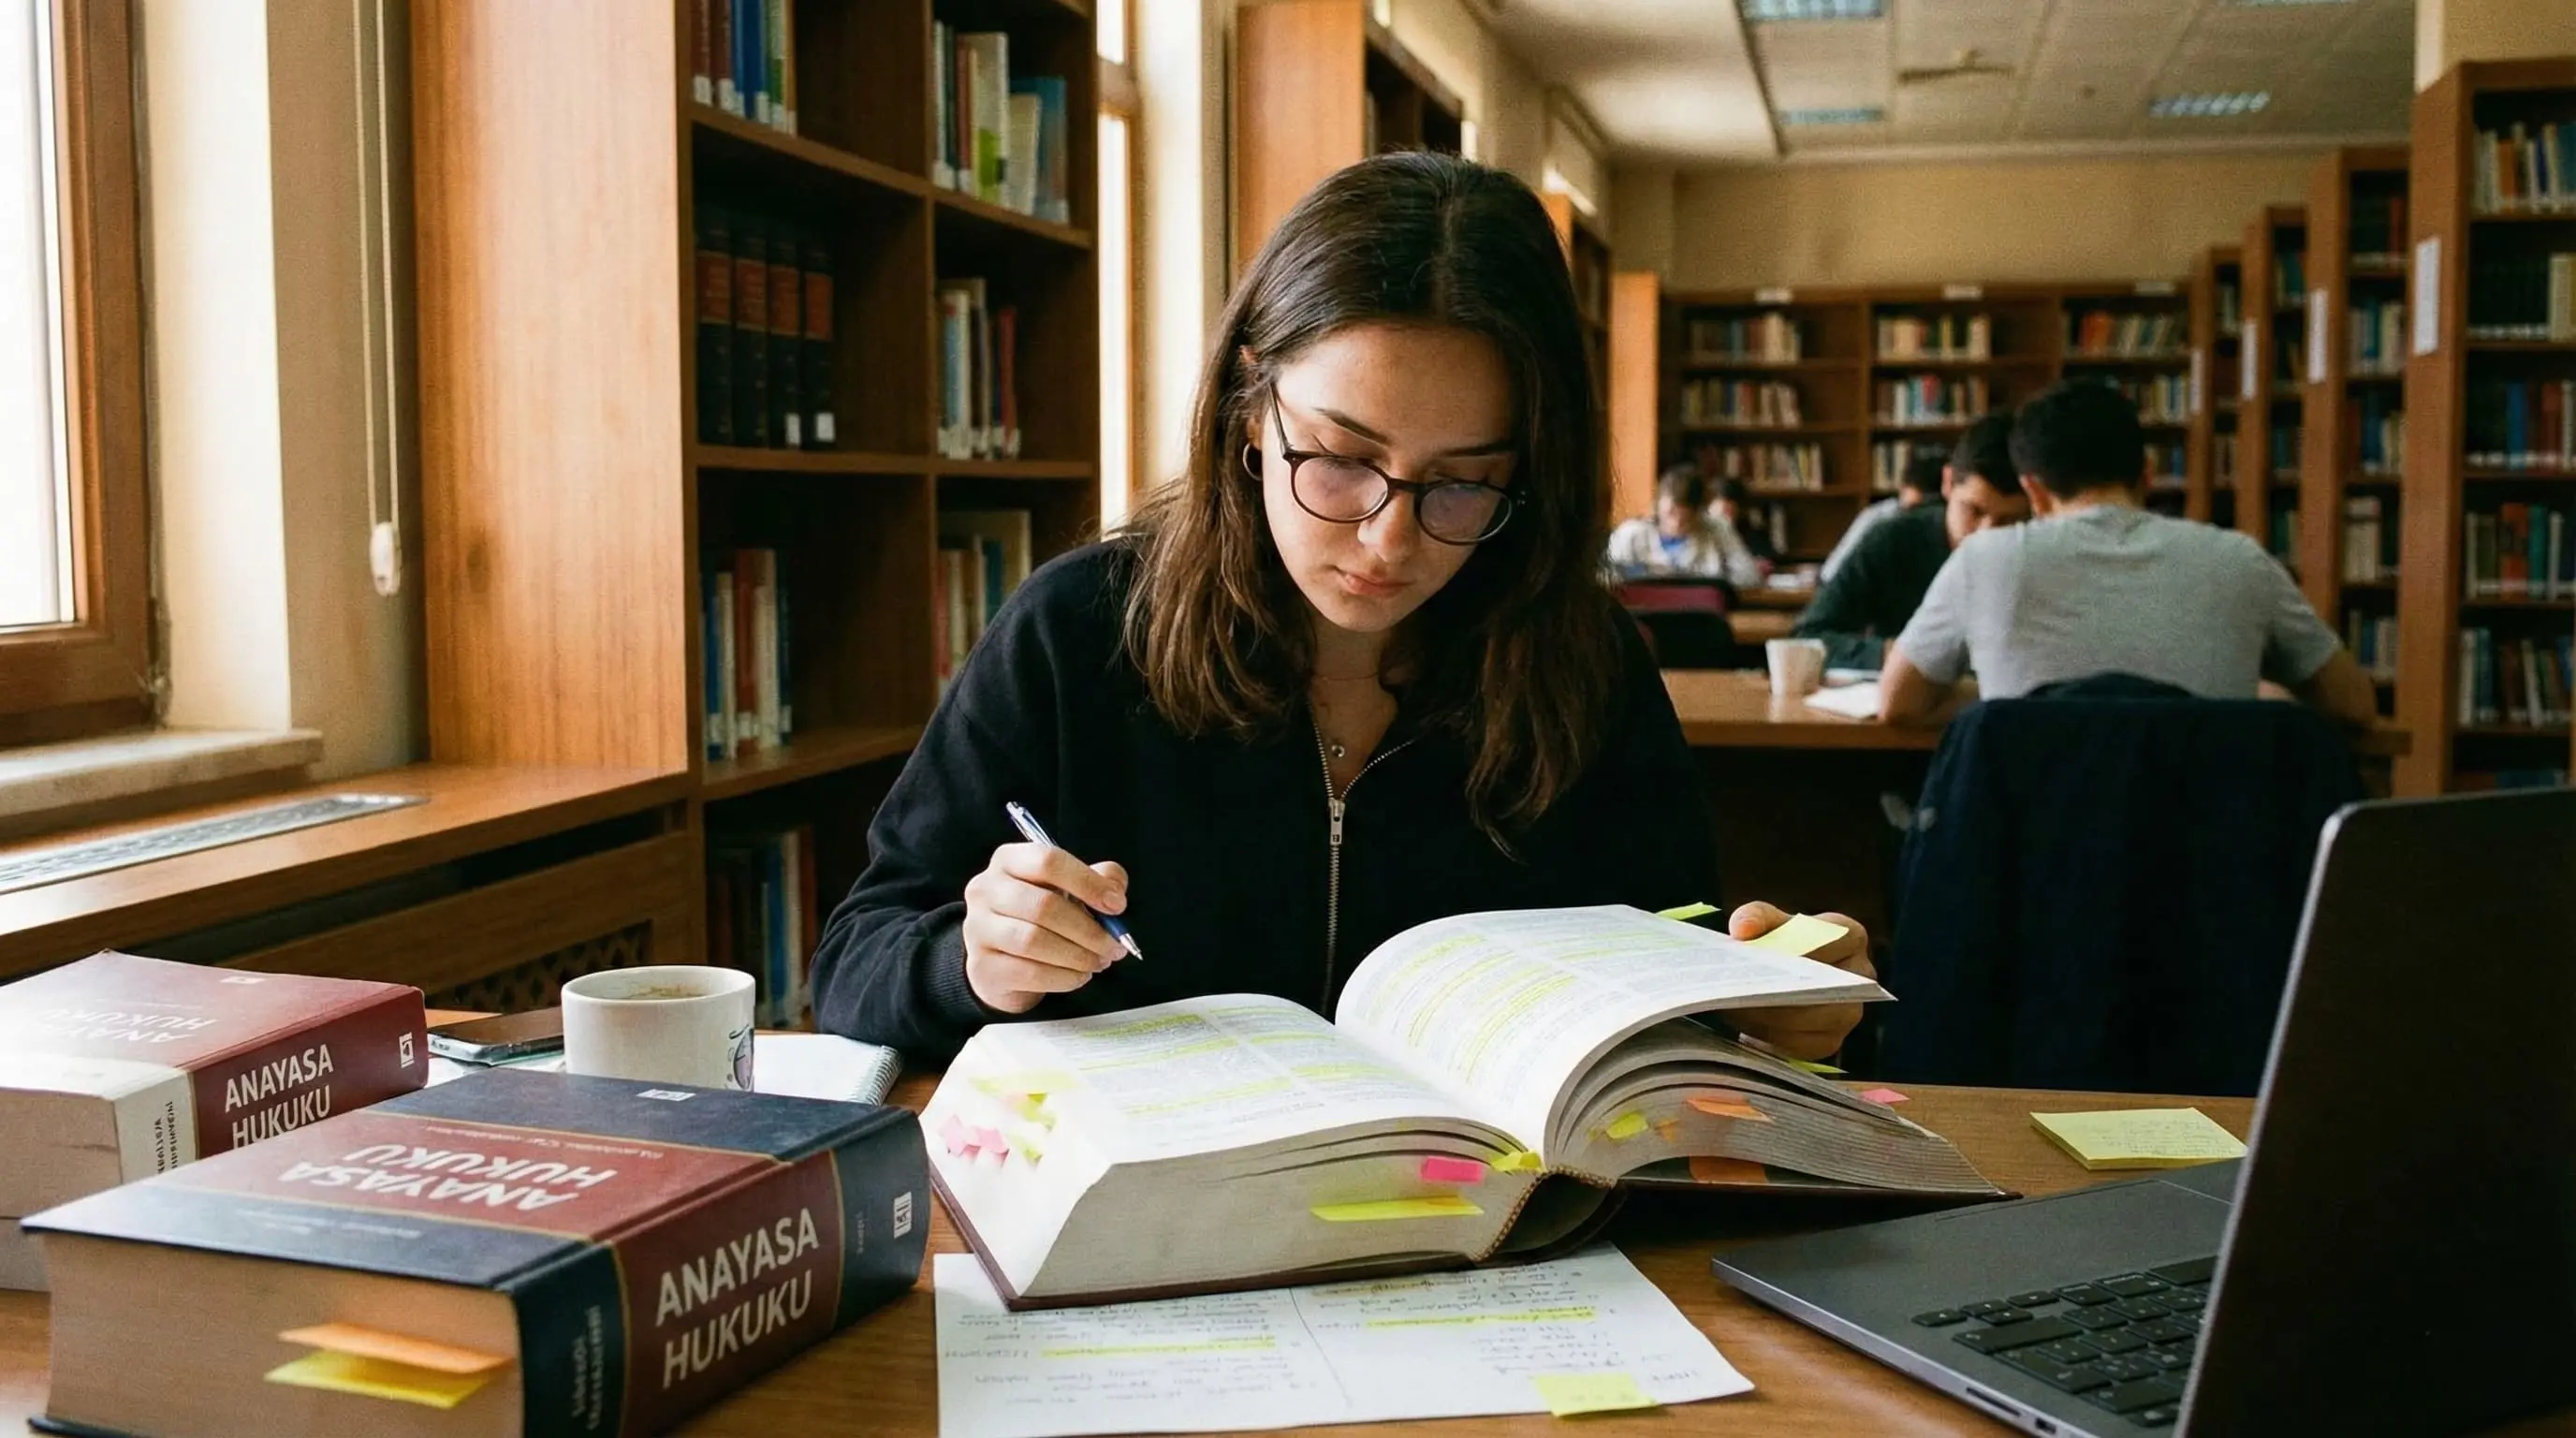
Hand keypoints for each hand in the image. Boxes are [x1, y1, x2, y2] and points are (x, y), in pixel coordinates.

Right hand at [961, 843, 1130, 1013]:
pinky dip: (1064, 977)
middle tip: (1114, 946)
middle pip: (1043, 906)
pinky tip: (1079, 975)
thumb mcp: (1068, 889)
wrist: (1001, 961)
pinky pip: (1029, 972)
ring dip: (1077, 955)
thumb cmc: (1039, 917)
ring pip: (1034, 941)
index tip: (1117, 905)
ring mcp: (978, 928)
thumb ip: (1097, 880)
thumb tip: (1115, 891)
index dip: (1088, 883)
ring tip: (1099, 962)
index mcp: (1009, 860)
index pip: (1048, 861)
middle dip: (1089, 930)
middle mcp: (986, 889)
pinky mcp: (982, 965)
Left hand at [1715, 901, 1872, 1061]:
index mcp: (1850, 936)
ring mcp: (1850, 1013)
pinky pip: (1800, 1046)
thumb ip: (1755, 916)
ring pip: (1810, 1022)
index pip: (1832, 939)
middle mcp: (1860, 977)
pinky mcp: (1830, 1042)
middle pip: (1821, 989)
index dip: (1798, 945)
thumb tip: (1742, 930)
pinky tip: (1743, 1026)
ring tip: (1734, 1008)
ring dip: (1768, 1017)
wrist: (1780, 977)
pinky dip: (1769, 1037)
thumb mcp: (1767, 921)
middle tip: (1738, 991)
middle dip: (1777, 991)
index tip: (1764, 951)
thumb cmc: (1778, 943)